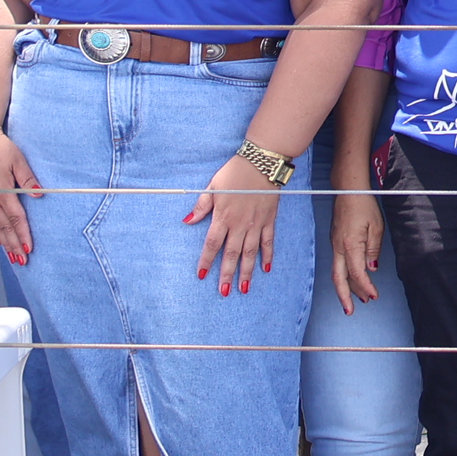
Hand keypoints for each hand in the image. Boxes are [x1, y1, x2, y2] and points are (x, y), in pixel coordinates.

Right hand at [0, 130, 41, 264]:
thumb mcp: (18, 160)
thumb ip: (27, 179)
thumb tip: (40, 194)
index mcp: (4, 192)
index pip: (17, 219)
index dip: (23, 235)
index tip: (29, 249)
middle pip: (6, 228)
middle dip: (15, 245)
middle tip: (23, 260)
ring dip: (5, 243)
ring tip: (13, 256)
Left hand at [186, 152, 281, 294]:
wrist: (262, 163)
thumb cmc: (234, 173)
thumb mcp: (213, 186)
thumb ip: (201, 206)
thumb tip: (187, 221)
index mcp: (223, 216)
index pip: (212, 244)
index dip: (207, 260)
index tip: (202, 275)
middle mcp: (240, 224)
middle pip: (232, 253)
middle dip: (227, 274)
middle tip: (224, 292)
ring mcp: (256, 224)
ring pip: (250, 252)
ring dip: (246, 271)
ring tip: (243, 288)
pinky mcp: (269, 220)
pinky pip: (268, 241)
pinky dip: (267, 255)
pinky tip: (266, 268)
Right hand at [329, 188, 383, 313]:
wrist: (348, 190)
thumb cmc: (363, 205)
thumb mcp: (376, 227)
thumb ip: (373, 250)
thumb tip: (371, 269)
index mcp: (350, 244)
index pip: (356, 273)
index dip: (365, 287)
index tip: (374, 296)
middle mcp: (338, 247)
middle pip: (339, 278)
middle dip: (344, 297)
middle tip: (351, 311)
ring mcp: (335, 245)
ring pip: (337, 272)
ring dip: (346, 287)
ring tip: (356, 300)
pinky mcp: (335, 241)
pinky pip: (338, 264)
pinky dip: (344, 275)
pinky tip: (352, 280)